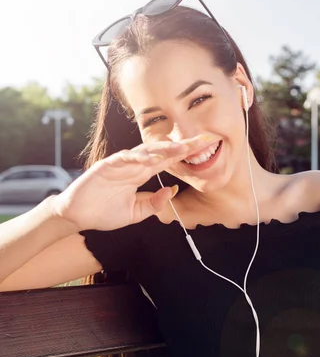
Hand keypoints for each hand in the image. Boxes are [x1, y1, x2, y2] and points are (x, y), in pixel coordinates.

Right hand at [51, 135, 211, 231]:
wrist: (78, 216)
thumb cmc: (104, 213)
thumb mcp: (136, 213)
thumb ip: (154, 203)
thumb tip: (173, 190)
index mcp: (141, 174)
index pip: (167, 161)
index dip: (184, 154)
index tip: (202, 149)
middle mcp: (134, 165)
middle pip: (161, 152)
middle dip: (181, 146)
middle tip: (201, 140)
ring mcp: (121, 164)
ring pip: (145, 151)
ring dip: (163, 149)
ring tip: (181, 147)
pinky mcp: (106, 166)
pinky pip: (124, 158)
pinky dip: (137, 157)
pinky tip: (150, 159)